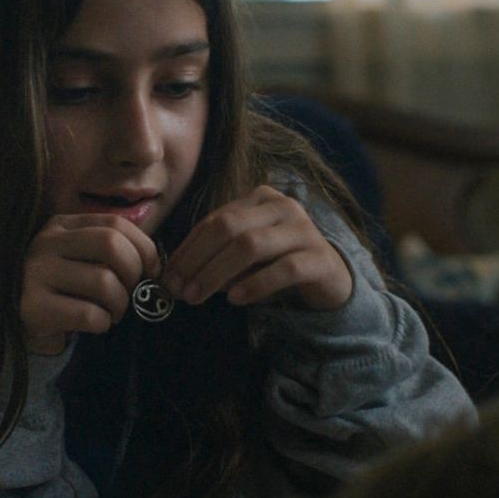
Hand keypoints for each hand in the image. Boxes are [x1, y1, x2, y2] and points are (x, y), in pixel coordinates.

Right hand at [20, 214, 160, 354]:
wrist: (19, 323)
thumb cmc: (63, 291)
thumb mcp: (82, 259)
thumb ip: (111, 251)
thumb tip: (154, 264)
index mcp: (61, 226)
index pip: (115, 224)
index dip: (144, 248)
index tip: (151, 270)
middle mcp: (45, 243)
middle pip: (111, 245)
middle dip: (133, 273)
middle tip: (129, 292)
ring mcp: (35, 273)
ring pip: (104, 282)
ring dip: (120, 304)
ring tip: (112, 312)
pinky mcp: (32, 307)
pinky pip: (88, 314)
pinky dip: (103, 323)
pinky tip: (95, 323)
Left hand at [163, 185, 351, 310]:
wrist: (330, 276)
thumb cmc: (278, 262)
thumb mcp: (244, 254)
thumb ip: (216, 254)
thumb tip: (178, 275)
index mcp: (260, 198)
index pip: (214, 220)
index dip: (188, 249)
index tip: (168, 277)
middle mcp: (283, 206)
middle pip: (229, 228)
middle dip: (198, 260)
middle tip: (180, 290)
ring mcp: (304, 230)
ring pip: (251, 245)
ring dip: (218, 273)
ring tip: (199, 297)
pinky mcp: (320, 258)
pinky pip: (283, 269)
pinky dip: (255, 284)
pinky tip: (236, 299)